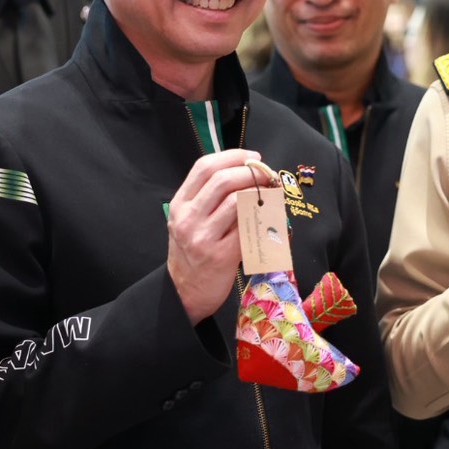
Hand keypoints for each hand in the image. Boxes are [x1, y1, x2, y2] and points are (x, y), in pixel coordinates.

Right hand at [166, 149, 274, 323]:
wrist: (185, 292)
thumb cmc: (192, 252)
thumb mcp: (187, 221)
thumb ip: (207, 198)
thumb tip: (245, 172)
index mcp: (179, 204)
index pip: (204, 167)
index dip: (232, 156)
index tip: (252, 157)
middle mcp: (188, 218)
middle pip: (223, 180)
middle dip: (251, 172)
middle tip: (266, 175)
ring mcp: (203, 237)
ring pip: (238, 201)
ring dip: (260, 193)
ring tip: (270, 194)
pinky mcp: (222, 256)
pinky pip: (248, 228)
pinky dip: (262, 218)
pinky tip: (269, 216)